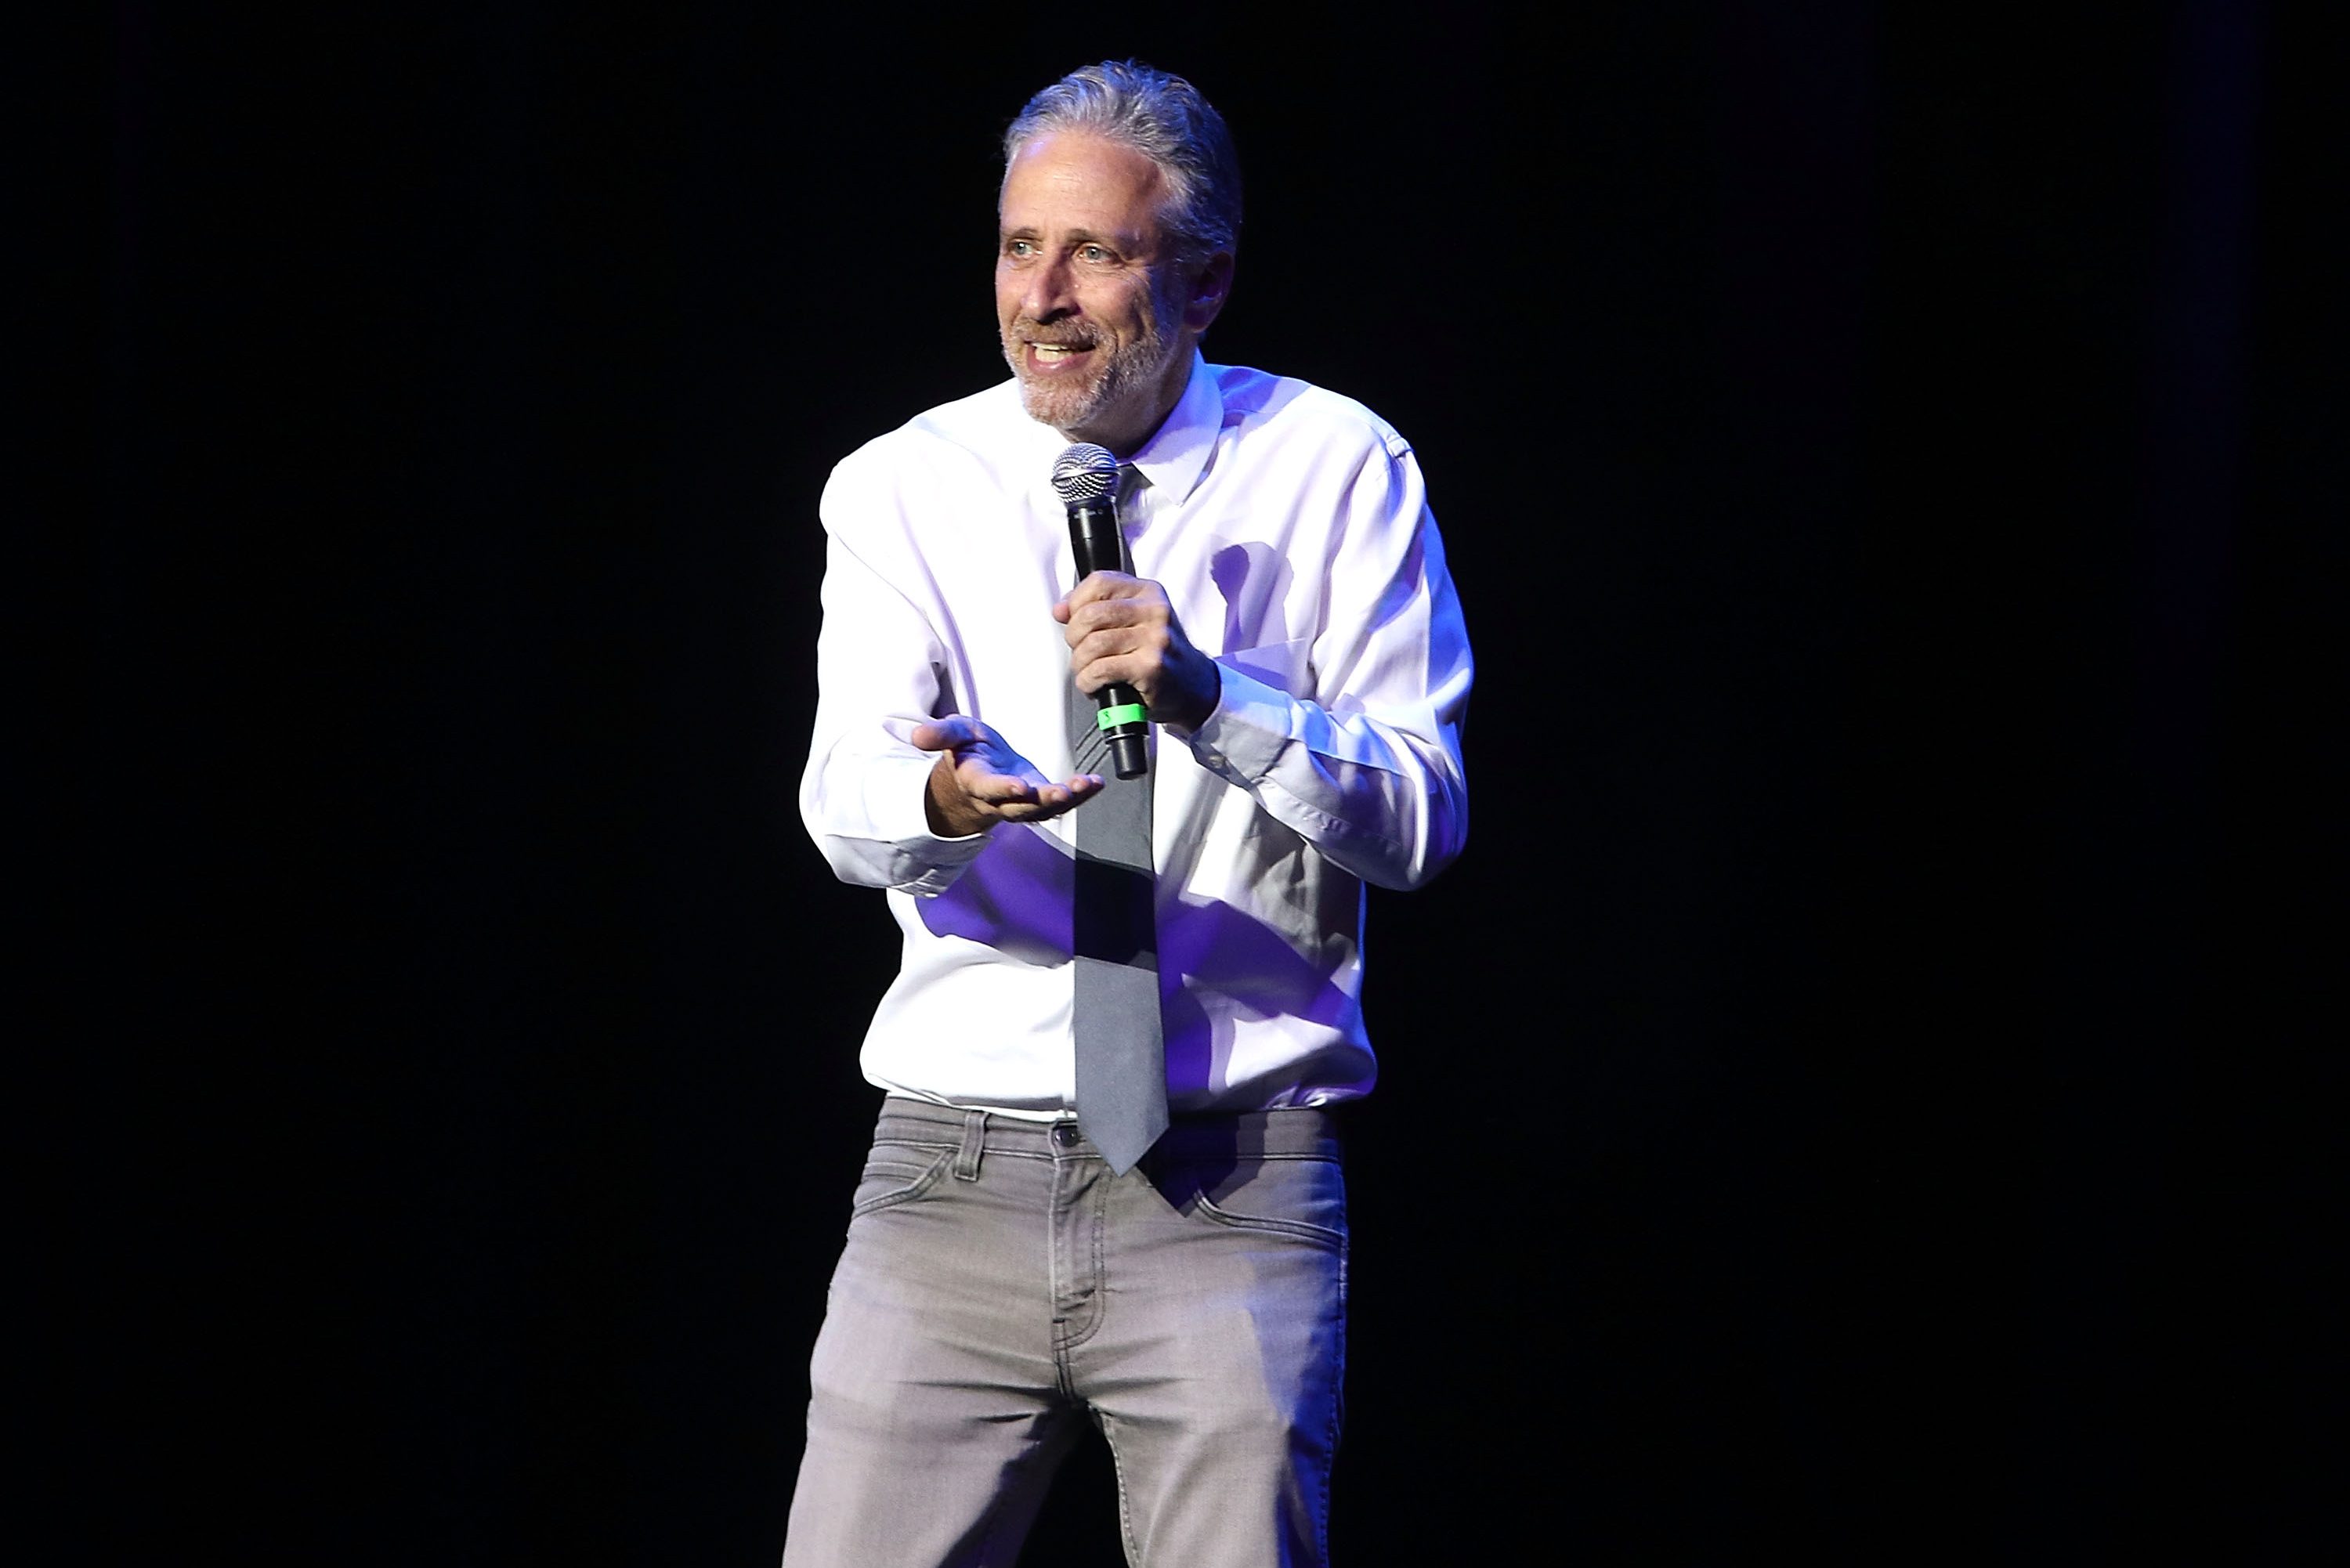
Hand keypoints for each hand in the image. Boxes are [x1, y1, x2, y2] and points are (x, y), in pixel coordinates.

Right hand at [912, 715, 1102, 836]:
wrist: (974, 774)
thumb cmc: (966, 751)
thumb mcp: (952, 734)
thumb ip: (939, 734)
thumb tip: (918, 735)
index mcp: (977, 782)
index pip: (989, 789)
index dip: (1003, 789)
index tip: (1018, 786)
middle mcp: (1001, 799)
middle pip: (1022, 807)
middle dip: (1042, 802)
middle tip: (1062, 793)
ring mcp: (1022, 803)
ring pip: (1045, 810)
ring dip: (1068, 800)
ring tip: (1088, 786)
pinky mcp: (1039, 799)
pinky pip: (1060, 803)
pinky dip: (1080, 795)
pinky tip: (1097, 783)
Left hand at [1053, 572, 1220, 732]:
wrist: (1193, 686)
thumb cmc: (1159, 653)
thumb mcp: (1135, 620)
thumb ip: (1099, 608)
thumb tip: (1061, 609)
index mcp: (1148, 592)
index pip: (1098, 582)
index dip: (1075, 602)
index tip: (1071, 618)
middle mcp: (1154, 610)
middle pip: (1090, 614)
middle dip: (1074, 637)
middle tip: (1080, 651)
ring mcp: (1155, 638)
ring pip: (1093, 644)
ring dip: (1080, 664)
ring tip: (1088, 672)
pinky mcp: (1151, 666)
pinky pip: (1101, 670)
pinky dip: (1088, 681)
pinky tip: (1094, 685)